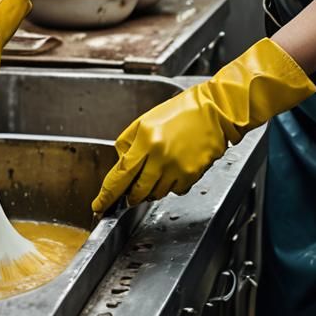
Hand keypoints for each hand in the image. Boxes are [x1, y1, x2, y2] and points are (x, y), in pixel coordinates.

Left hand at [93, 38, 314, 212]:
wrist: (216, 109)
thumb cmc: (184, 110)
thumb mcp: (148, 119)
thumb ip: (129, 141)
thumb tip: (121, 163)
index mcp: (145, 139)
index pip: (119, 175)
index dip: (107, 195)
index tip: (99, 205)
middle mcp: (159, 156)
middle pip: (136, 191)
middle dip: (131, 194)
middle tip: (131, 190)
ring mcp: (176, 168)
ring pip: (155, 194)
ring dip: (152, 188)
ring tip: (160, 169)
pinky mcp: (192, 175)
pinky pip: (175, 190)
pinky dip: (172, 185)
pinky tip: (176, 167)